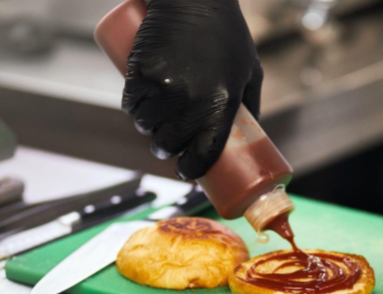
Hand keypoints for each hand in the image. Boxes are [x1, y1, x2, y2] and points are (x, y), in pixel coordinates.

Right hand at [122, 0, 262, 179]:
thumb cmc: (227, 33)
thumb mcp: (250, 69)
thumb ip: (252, 102)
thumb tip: (251, 134)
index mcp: (222, 104)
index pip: (204, 153)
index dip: (192, 168)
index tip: (187, 170)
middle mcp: (192, 101)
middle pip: (169, 144)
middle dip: (166, 149)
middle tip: (169, 143)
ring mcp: (164, 87)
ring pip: (146, 126)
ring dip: (148, 130)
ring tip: (155, 122)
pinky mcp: (141, 73)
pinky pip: (131, 104)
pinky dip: (133, 110)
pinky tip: (139, 109)